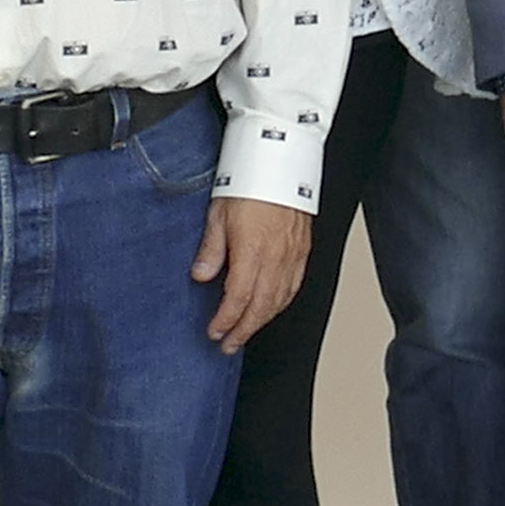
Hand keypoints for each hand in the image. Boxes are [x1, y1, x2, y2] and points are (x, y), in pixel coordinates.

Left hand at [193, 195, 312, 350]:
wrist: (280, 160)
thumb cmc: (249, 180)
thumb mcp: (218, 213)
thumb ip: (211, 249)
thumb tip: (201, 276)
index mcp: (252, 250)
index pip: (238, 298)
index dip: (226, 320)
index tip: (215, 332)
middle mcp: (276, 257)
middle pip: (260, 307)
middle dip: (243, 330)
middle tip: (228, 345)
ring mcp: (292, 254)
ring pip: (279, 300)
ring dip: (261, 321)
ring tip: (246, 332)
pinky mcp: (302, 249)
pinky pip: (294, 286)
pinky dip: (281, 303)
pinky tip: (271, 308)